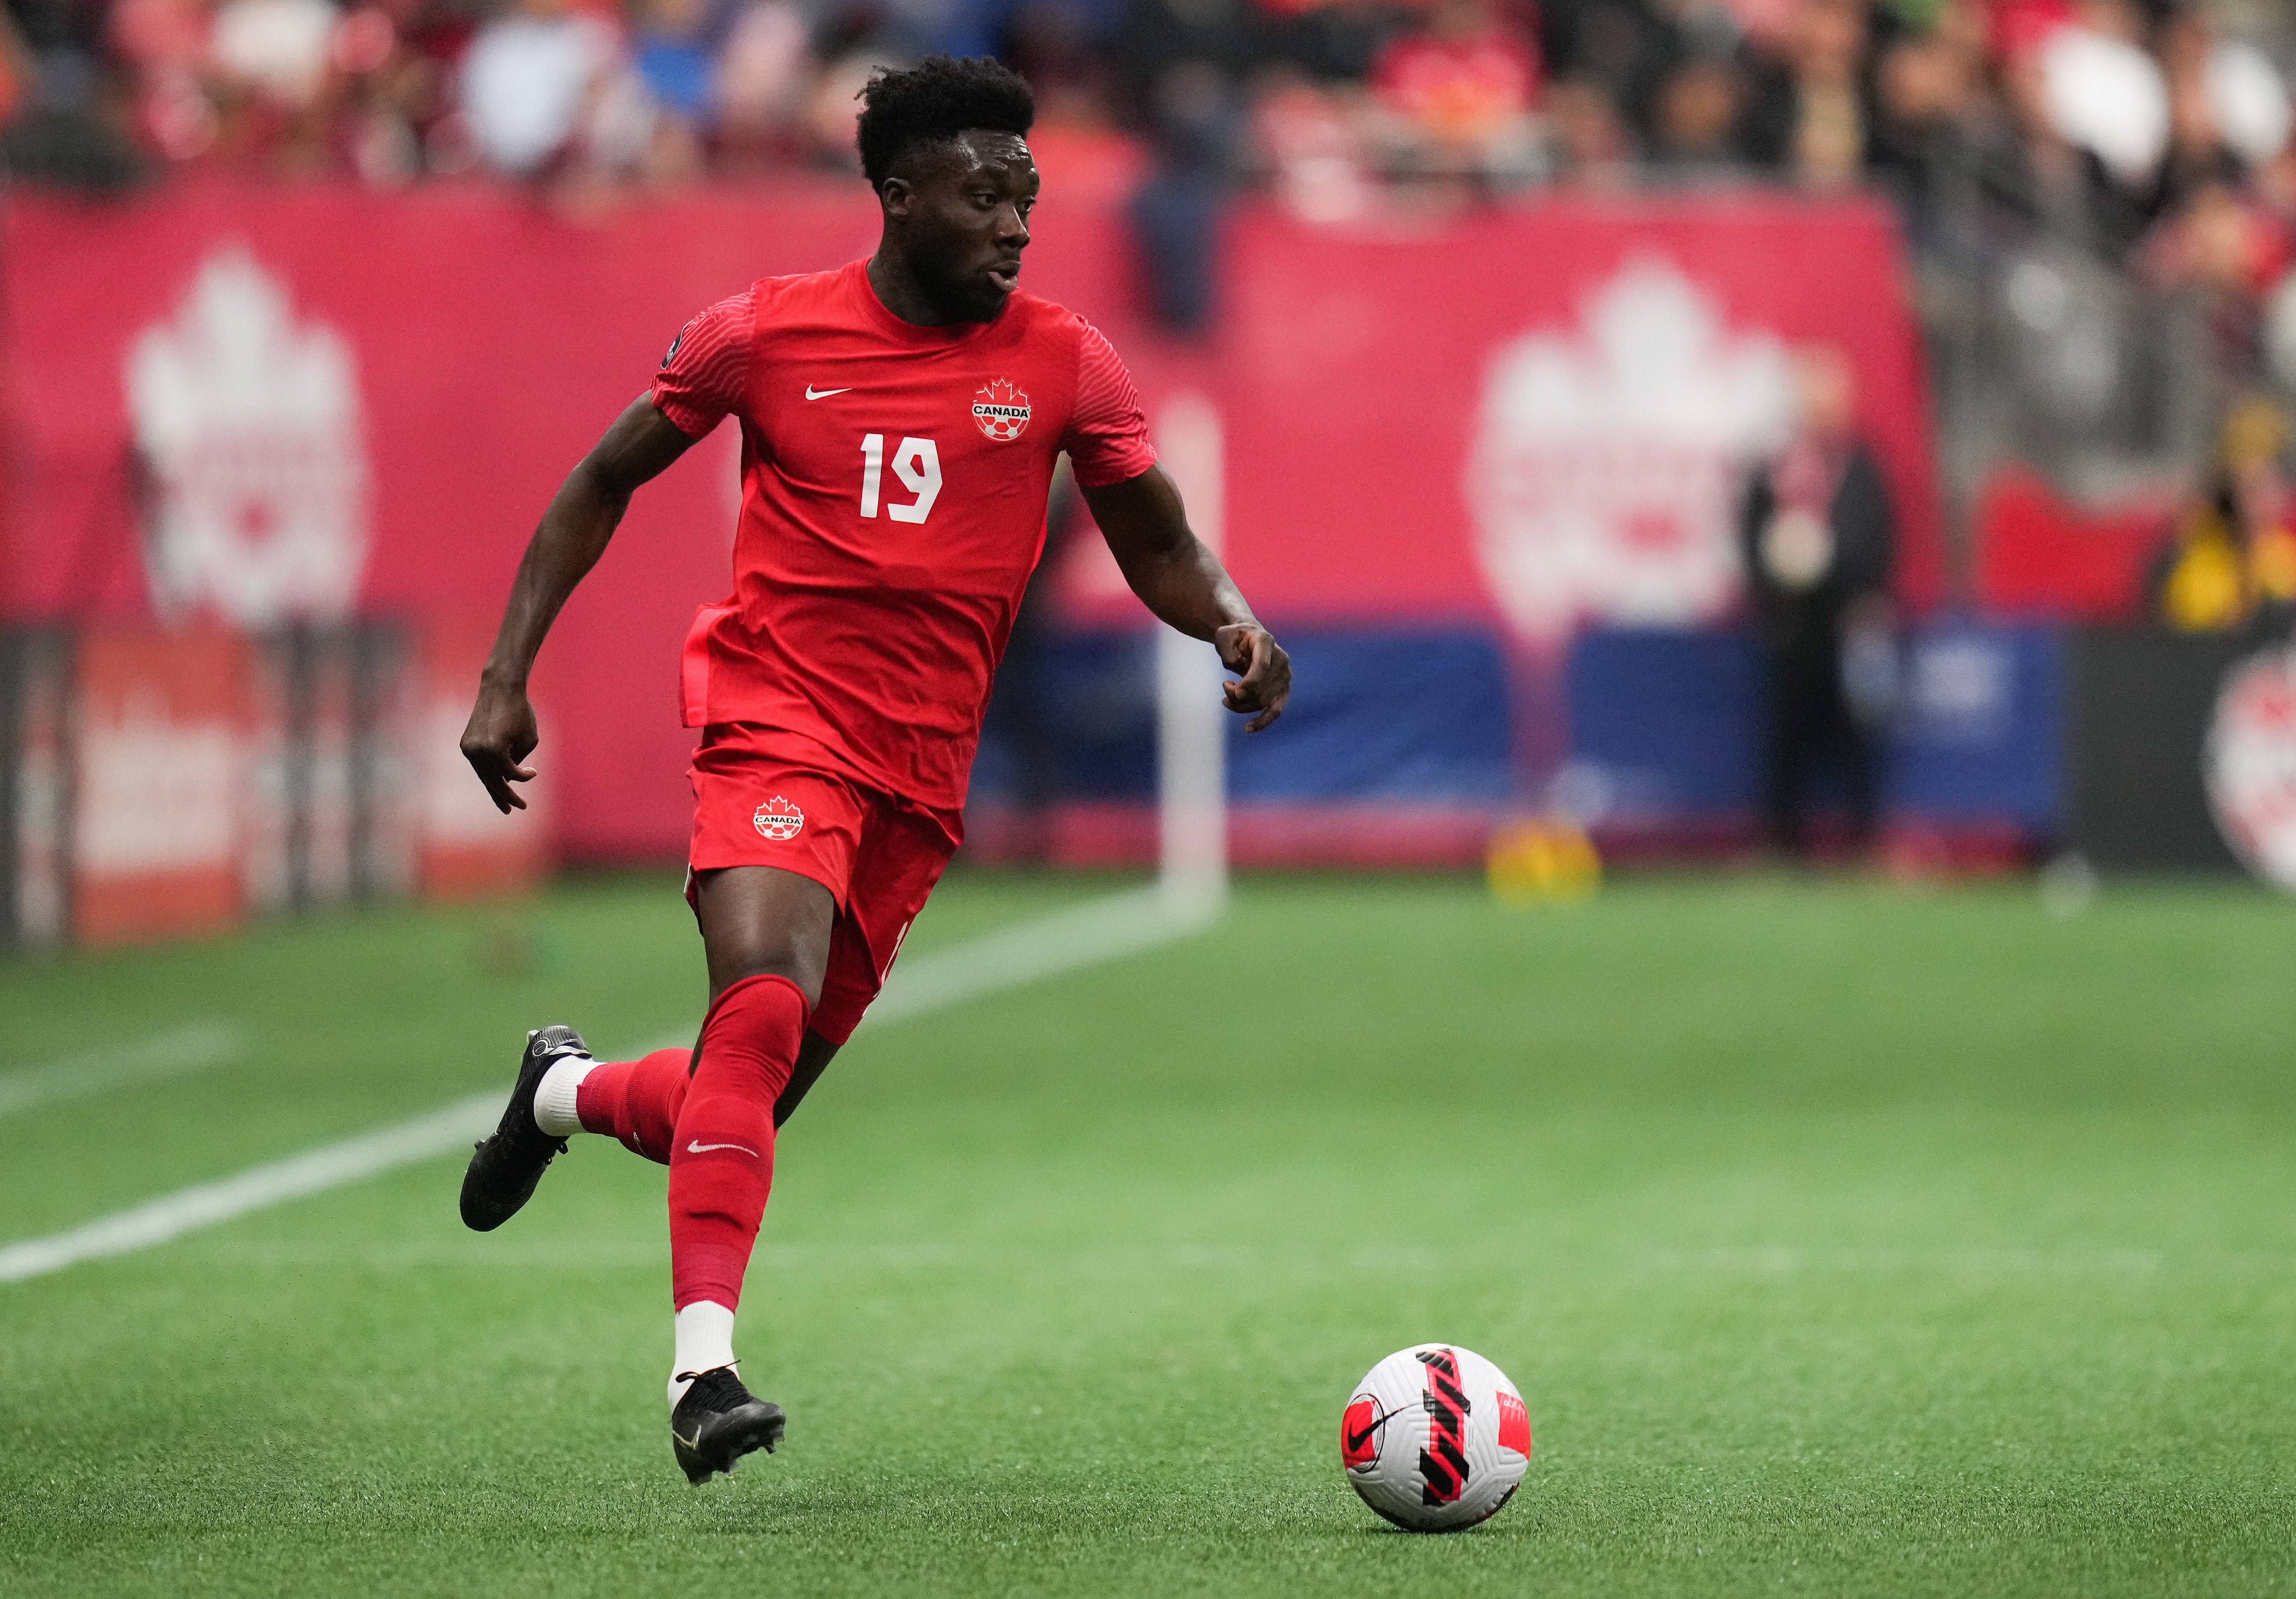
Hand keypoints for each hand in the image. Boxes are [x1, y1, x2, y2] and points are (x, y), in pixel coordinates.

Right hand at [460, 677, 538, 812]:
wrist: (499, 689)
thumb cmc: (520, 712)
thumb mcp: (528, 739)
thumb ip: (517, 762)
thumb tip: (507, 778)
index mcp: (494, 750)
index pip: (510, 774)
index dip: (524, 777)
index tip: (534, 772)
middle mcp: (477, 751)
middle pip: (492, 781)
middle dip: (504, 797)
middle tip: (514, 810)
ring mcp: (468, 748)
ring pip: (483, 774)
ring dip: (494, 788)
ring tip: (503, 804)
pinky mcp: (466, 743)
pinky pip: (478, 764)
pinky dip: (488, 772)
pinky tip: (495, 781)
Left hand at [1215, 622, 1290, 732]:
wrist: (1248, 637)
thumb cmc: (1234, 636)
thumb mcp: (1223, 635)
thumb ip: (1227, 650)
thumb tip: (1237, 673)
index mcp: (1266, 641)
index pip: (1263, 666)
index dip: (1249, 682)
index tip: (1232, 690)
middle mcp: (1281, 659)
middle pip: (1261, 688)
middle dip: (1237, 695)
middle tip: (1225, 688)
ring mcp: (1285, 676)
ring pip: (1263, 701)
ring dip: (1241, 706)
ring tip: (1226, 700)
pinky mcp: (1283, 690)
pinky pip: (1275, 710)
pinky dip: (1262, 721)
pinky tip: (1248, 729)